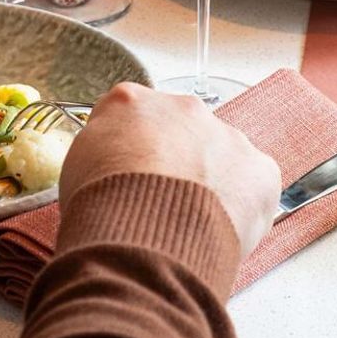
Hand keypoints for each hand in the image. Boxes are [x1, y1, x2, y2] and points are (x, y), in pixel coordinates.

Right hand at [59, 83, 280, 259]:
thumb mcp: (78, 164)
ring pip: (220, 154)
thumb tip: (113, 159)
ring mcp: (224, 134)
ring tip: (190, 222)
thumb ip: (101, 148)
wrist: (143, 237)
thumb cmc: (101, 204)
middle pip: (180, 129)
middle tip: (162, 198)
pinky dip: (242, 204)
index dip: (131, 148)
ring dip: (209, 179)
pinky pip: (253, 183)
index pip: (132, 115)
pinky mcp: (259, 168)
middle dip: (175, 158)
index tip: (130, 172)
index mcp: (129, 100)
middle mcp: (180, 106)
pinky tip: (218, 227)